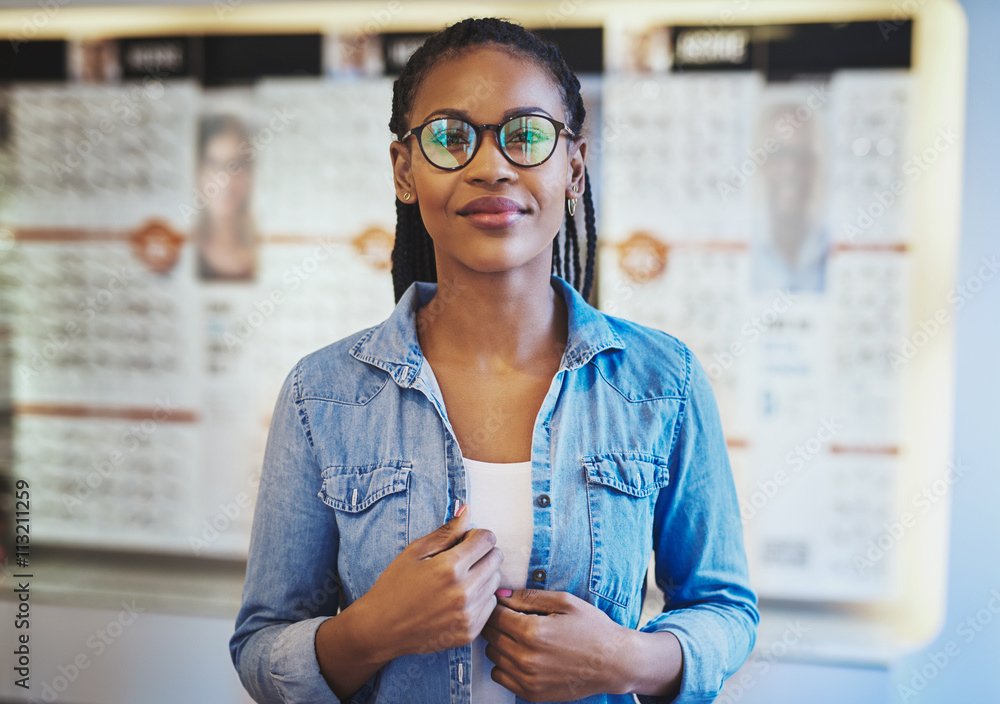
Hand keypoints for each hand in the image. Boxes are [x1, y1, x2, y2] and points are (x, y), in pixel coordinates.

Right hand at [355, 503, 503, 659]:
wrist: (381, 629)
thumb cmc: (394, 586)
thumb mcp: (415, 551)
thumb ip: (446, 532)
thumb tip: (467, 511)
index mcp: (449, 567)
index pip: (487, 539)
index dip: (476, 535)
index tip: (464, 541)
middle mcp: (464, 592)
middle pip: (496, 559)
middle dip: (482, 553)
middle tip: (461, 559)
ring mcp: (468, 615)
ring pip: (495, 582)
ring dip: (482, 575)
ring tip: (457, 580)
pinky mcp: (469, 632)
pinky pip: (490, 605)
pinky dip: (479, 598)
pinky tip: (458, 598)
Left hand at [481, 589, 634, 701]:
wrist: (614, 663)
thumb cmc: (592, 628)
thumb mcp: (564, 602)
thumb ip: (528, 596)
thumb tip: (500, 593)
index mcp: (533, 630)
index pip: (494, 615)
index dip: (497, 606)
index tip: (503, 604)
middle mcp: (526, 657)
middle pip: (490, 635)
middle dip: (497, 623)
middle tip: (512, 618)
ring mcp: (527, 678)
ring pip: (492, 655)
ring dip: (500, 644)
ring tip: (520, 637)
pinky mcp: (530, 693)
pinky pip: (499, 676)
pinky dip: (505, 665)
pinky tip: (523, 655)